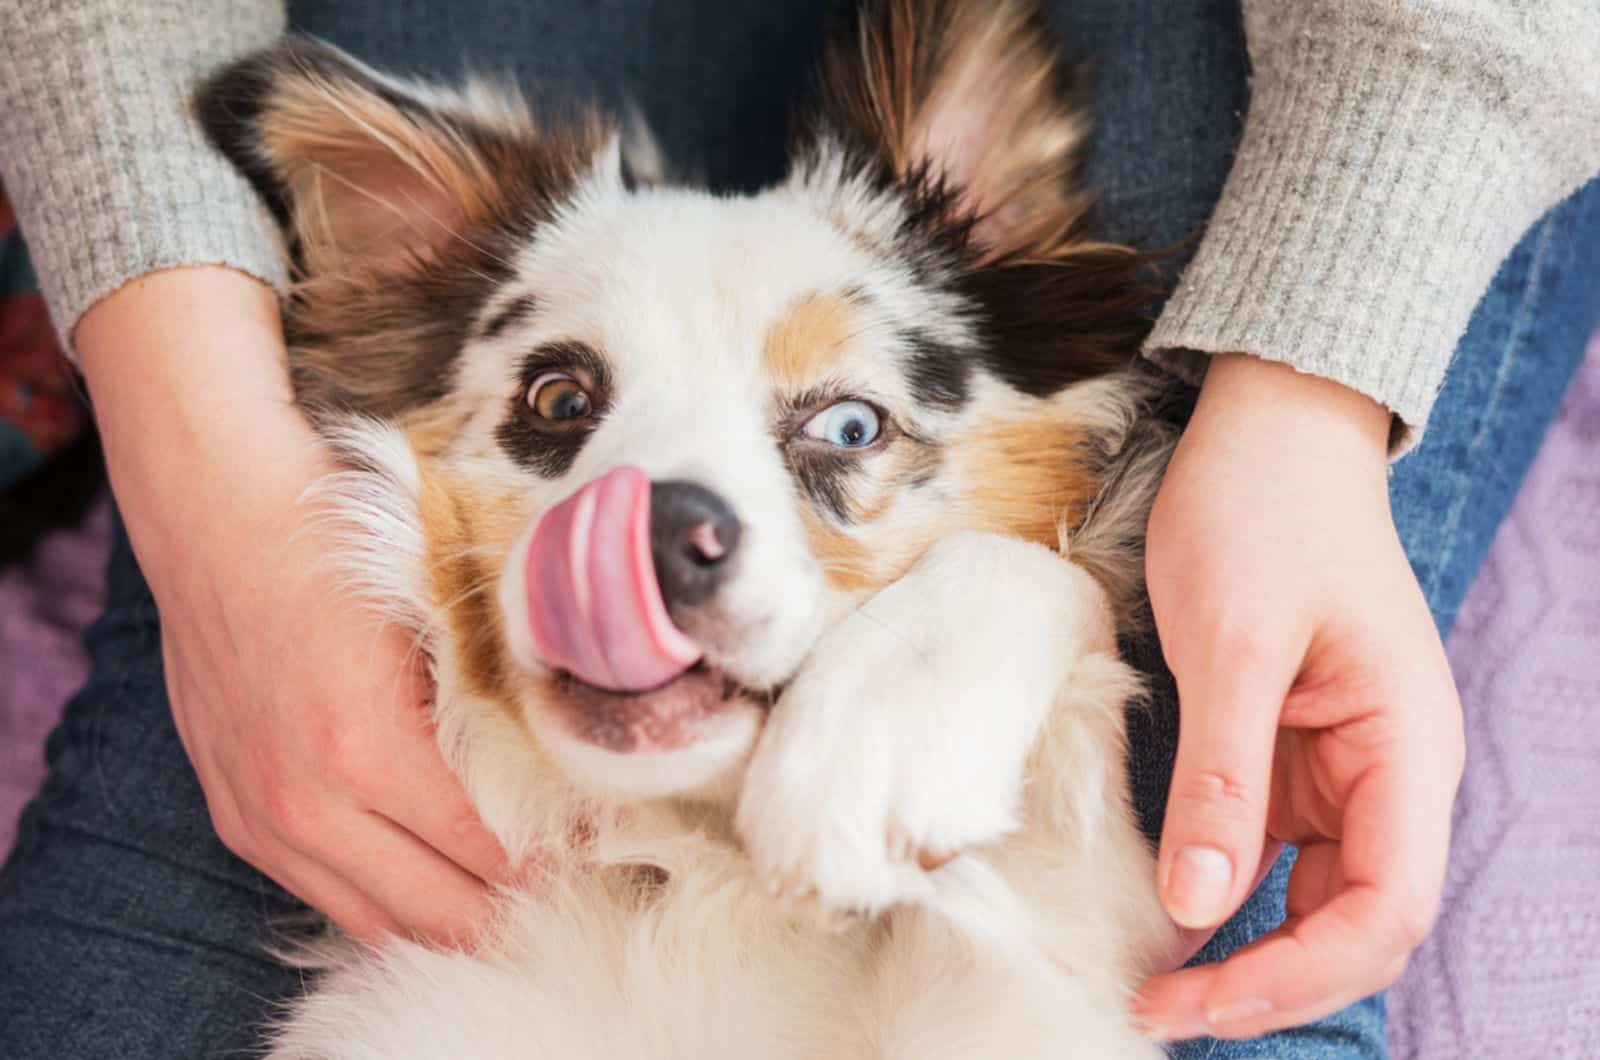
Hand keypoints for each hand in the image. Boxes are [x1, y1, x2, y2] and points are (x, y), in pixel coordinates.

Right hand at [76, 267, 511, 944]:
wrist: (216, 514)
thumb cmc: (336, 545)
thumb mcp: (440, 613)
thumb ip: (497, 699)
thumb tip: (570, 763)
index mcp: (369, 749)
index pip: (492, 855)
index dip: (558, 862)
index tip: (603, 850)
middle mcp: (309, 804)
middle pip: (441, 915)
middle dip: (514, 911)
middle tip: (571, 886)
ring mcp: (264, 818)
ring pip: (379, 922)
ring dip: (449, 918)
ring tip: (509, 896)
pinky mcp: (236, 818)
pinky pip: (323, 897)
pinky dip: (383, 898)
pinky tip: (430, 877)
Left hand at [1134, 355, 1463, 1039]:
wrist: (1270, 428)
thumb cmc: (1263, 512)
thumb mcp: (1234, 643)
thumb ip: (1223, 777)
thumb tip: (1199, 906)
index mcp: (1406, 748)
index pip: (1384, 908)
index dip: (1299, 972)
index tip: (1201, 997)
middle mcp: (1386, 771)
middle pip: (1349, 919)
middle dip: (1265, 978)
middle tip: (1159, 1010)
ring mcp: (1338, 762)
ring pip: (1308, 892)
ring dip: (1243, 945)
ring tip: (1156, 985)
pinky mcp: (1287, 746)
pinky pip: (1268, 842)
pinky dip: (1223, 887)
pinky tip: (1167, 912)